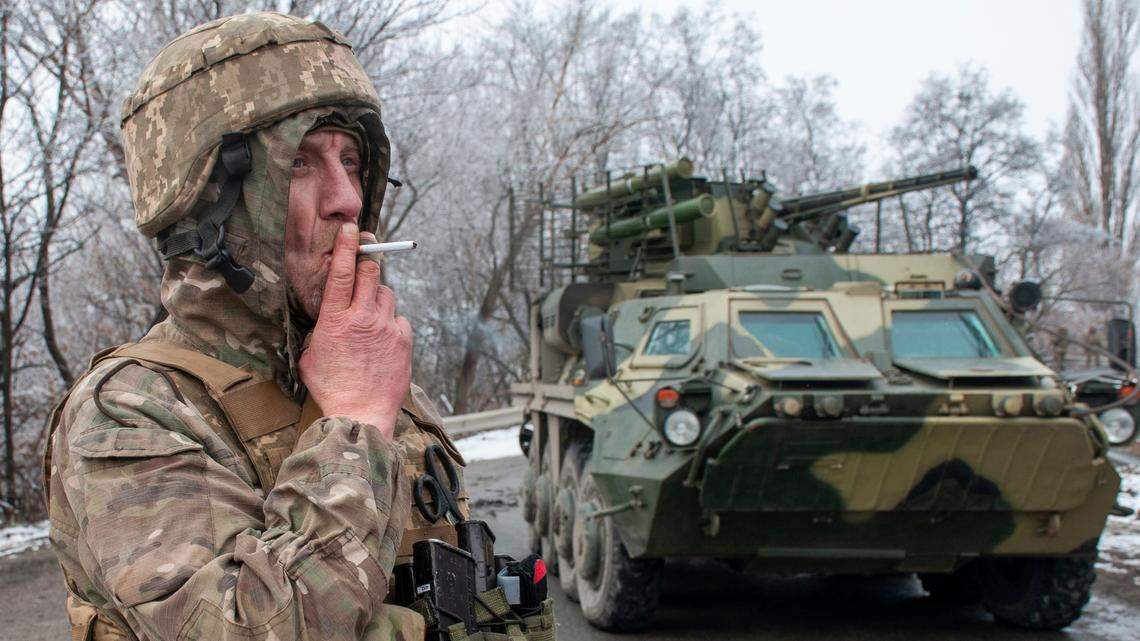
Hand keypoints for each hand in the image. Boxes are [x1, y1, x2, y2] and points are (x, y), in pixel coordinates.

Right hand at [299, 223, 411, 438]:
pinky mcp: (404, 340)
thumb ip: (320, 331)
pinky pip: (400, 320)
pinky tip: (383, 340)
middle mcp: (363, 318)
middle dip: (368, 265)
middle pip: (372, 273)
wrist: (360, 414)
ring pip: (387, 295)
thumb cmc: (332, 389)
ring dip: (378, 299)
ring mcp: (386, 328)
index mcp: (336, 319)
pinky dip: (392, 324)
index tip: (351, 229)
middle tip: (364, 268)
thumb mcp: (312, 355)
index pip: (344, 272)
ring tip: (370, 318)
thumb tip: (325, 321)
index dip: (348, 246)